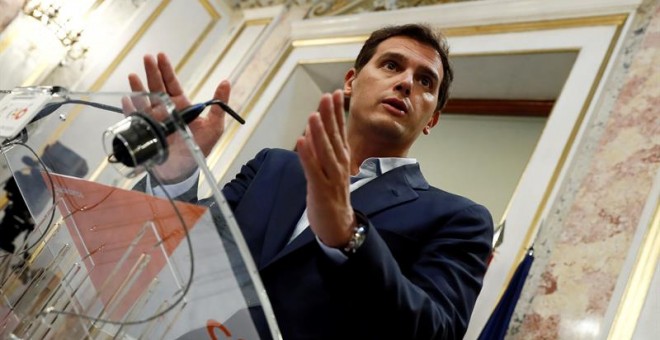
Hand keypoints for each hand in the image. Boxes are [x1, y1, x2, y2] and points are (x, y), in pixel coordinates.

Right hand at [126, 53, 229, 181]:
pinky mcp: (144, 132)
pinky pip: (134, 119)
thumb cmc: (199, 148)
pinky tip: (127, 99)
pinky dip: (130, 109)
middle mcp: (165, 110)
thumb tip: (226, 82)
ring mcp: (153, 120)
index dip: (166, 70)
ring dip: (138, 87)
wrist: (184, 170)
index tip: (161, 56)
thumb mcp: (215, 126)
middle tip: (147, 57)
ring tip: (133, 76)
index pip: (172, 83)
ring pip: (144, 100)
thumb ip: (219, 105)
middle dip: (152, 72)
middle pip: (156, 87)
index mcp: (180, 106)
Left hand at [296, 90, 355, 247]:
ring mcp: (331, 178)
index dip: (337, 112)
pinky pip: (313, 170)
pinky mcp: (321, 190)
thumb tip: (313, 131)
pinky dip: (307, 156)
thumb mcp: (330, 169)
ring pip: (325, 151)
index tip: (336, 93)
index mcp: (341, 159)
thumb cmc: (331, 196)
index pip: (340, 130)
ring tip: (314, 115)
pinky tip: (301, 141)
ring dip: (319, 133)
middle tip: (327, 96)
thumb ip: (323, 151)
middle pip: (334, 137)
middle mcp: (339, 165)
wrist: (338, 226)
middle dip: (330, 116)